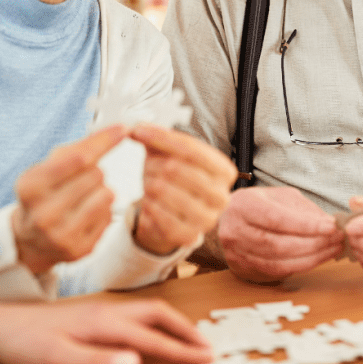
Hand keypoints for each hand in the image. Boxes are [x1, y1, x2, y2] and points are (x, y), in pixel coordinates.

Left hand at [0, 299, 213, 363]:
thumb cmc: (23, 346)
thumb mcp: (57, 361)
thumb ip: (97, 362)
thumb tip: (136, 360)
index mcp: (104, 322)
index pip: (153, 335)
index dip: (183, 348)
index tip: (208, 358)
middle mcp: (106, 311)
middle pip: (157, 314)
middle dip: (185, 330)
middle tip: (207, 348)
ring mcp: (98, 311)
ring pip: (145, 313)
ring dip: (171, 325)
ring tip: (187, 340)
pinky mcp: (89, 316)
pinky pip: (132, 317)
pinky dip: (152, 325)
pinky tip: (149, 337)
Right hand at [12, 126, 126, 273]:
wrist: (31, 239)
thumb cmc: (43, 194)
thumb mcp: (49, 166)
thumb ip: (80, 148)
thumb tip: (116, 131)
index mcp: (30, 187)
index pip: (78, 158)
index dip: (104, 141)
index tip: (122, 129)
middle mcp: (43, 214)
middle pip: (95, 175)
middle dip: (94, 171)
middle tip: (80, 180)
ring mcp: (60, 235)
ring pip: (107, 194)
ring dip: (102, 190)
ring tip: (84, 196)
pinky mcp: (79, 249)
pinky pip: (109, 216)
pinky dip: (103, 210)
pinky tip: (86, 214)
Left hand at [129, 124, 236, 255]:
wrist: (173, 214)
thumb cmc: (175, 180)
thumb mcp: (171, 154)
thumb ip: (157, 137)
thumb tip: (137, 127)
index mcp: (224, 171)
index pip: (190, 148)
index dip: (162, 138)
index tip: (139, 131)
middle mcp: (221, 196)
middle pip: (176, 168)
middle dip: (153, 164)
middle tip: (147, 165)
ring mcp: (207, 219)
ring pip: (164, 191)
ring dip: (149, 183)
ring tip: (149, 183)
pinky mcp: (189, 236)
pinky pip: (159, 216)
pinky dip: (148, 205)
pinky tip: (148, 200)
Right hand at [217, 186, 343, 282]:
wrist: (225, 222)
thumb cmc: (256, 206)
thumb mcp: (278, 196)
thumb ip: (302, 208)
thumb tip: (329, 223)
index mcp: (243, 205)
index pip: (277, 219)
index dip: (307, 225)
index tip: (332, 226)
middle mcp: (236, 231)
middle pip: (279, 244)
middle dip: (314, 243)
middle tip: (338, 239)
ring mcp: (237, 253)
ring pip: (280, 261)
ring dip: (312, 257)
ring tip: (333, 249)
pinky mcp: (244, 269)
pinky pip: (278, 272)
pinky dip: (302, 266)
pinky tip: (318, 258)